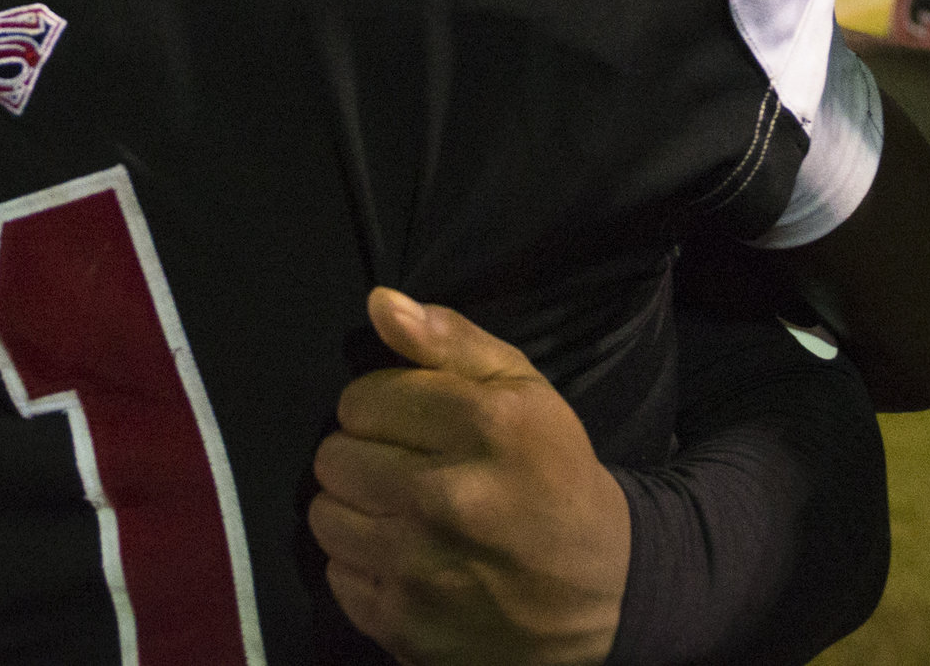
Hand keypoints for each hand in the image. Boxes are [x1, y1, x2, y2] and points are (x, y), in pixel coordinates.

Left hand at [308, 288, 629, 665]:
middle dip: (362, 456)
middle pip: (334, 456)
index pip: (361, 399)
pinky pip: (338, 576)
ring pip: (325, 516)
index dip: (380, 406)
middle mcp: (449, 497)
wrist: (603, 593)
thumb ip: (450, 341)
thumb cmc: (554, 476)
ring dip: (355, 510)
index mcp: (486, 427)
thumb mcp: (525, 390)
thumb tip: (380, 304)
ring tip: (399, 512)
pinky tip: (405, 558)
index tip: (410, 424)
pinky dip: (362, 566)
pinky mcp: (406, 624)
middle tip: (404, 469)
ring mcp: (424, 568)